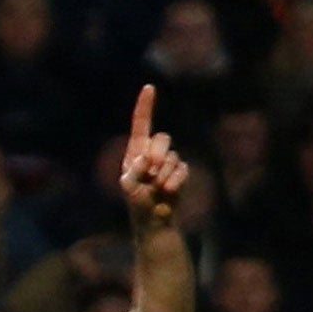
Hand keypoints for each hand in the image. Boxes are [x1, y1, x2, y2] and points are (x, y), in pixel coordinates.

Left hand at [118, 85, 188, 226]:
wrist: (154, 223)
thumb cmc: (137, 205)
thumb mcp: (129, 188)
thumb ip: (134, 172)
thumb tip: (146, 157)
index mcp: (135, 153)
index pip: (141, 125)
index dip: (145, 107)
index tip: (149, 88)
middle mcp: (151, 154)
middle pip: (162, 138)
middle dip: (159, 152)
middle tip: (152, 170)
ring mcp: (166, 163)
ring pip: (173, 155)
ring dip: (165, 173)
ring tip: (158, 189)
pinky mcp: (179, 173)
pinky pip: (183, 168)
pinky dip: (176, 180)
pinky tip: (169, 191)